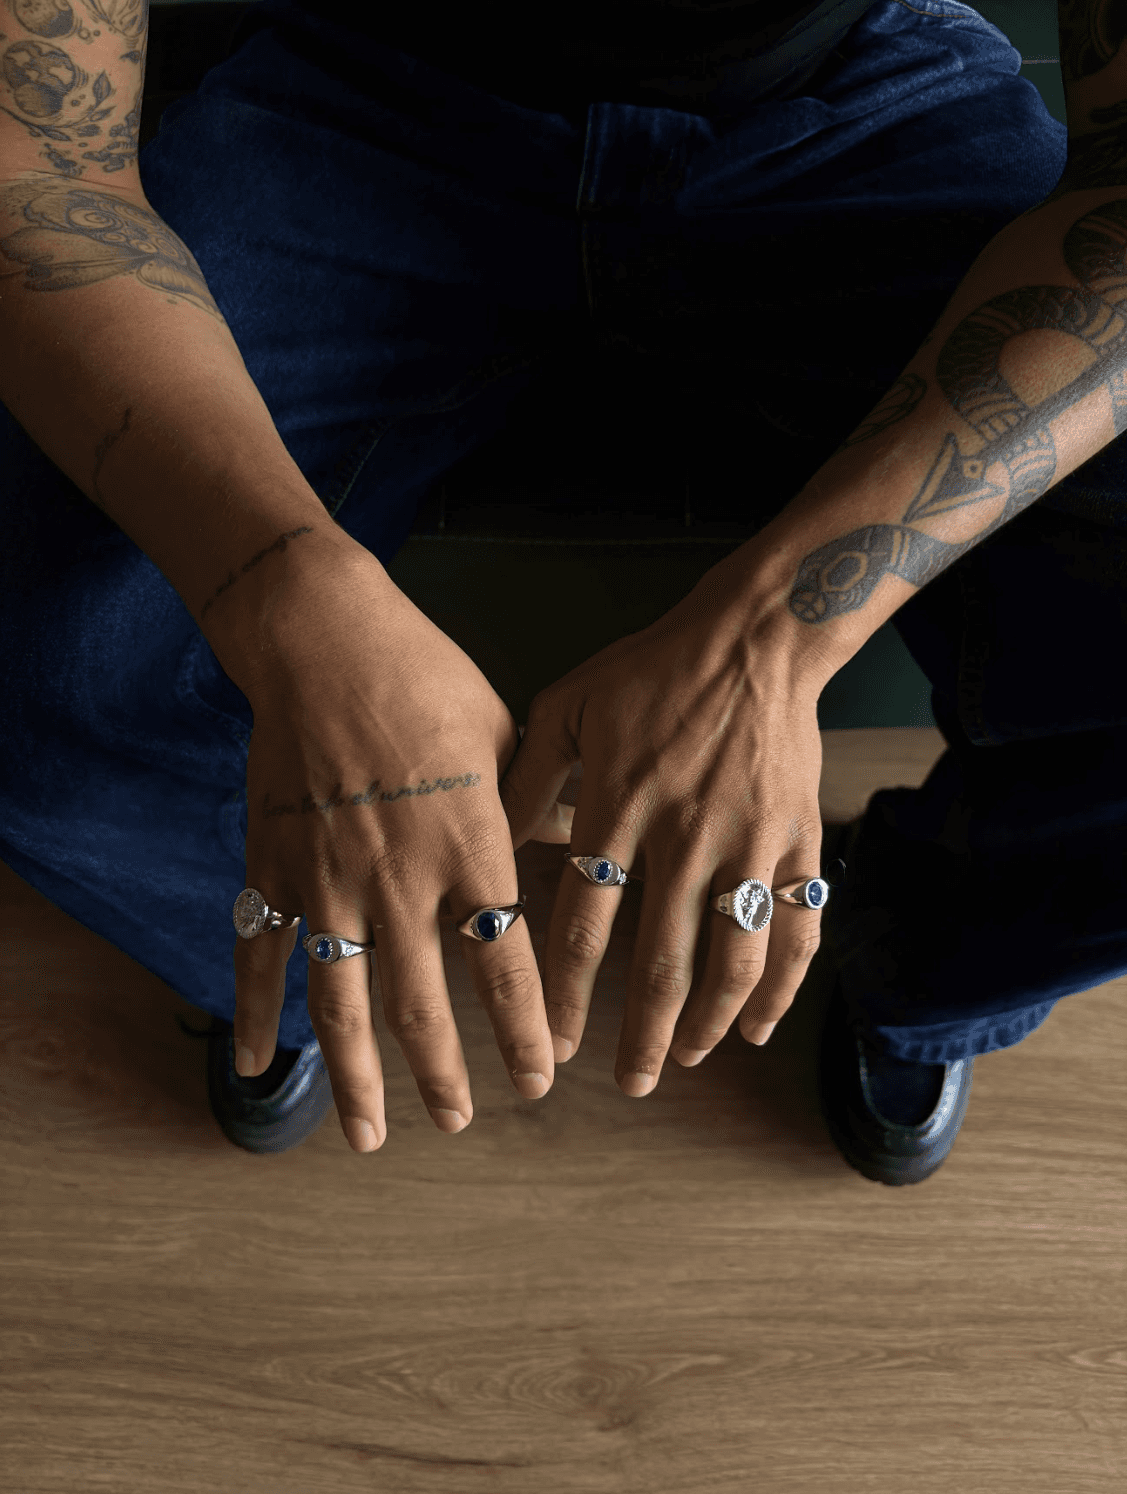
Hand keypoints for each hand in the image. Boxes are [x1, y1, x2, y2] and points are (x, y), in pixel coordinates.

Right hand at [227, 540, 570, 1151]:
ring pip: (340, 1001)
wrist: (325, 639)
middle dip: (444, 1076)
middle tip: (459, 1124)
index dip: (527, 1031)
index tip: (544, 1077)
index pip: (507, 967)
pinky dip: (255, 1015)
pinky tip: (257, 1066)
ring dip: (356, 1077)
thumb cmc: (426, 679)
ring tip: (369, 1134)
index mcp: (469, 849)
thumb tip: (584, 846)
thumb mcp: (507, 736)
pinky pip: (260, 955)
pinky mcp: (273, 867)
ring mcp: (328, 880)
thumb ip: (539, 807)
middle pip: (422, 1004)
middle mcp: (399, 880)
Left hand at [499, 570, 826, 1094]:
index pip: (585, 923)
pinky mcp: (797, 841)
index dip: (567, 994)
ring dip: (708, 1021)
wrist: (755, 638)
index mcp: (620, 804)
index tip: (554, 1041)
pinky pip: (795, 928)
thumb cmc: (654, 669)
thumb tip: (491, 844)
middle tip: (628, 1081)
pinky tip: (757, 1025)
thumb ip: (528, 778)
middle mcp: (685, 834)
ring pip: (732, 957)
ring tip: (685, 1059)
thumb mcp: (569, 706)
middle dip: (642, 1034)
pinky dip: (780, 985)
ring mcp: (749, 841)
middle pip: (661, 960)